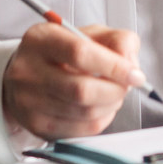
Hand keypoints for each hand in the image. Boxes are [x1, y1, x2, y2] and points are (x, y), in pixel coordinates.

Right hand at [1, 21, 143, 140]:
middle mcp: (28, 70)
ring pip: (84, 112)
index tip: (135, 74)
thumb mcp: (90, 34)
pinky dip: (101, 119)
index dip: (114, 66)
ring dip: (110, 105)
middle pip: (81, 89)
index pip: (80, 54)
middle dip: (115, 90)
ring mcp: (29, 100)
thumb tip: (131, 65)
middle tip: (127, 86)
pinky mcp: (36, 124)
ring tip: (113, 94)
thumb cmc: (64, 53)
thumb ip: (118, 40)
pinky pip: (81, 129)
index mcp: (40, 39)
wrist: (27, 75)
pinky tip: (101, 107)